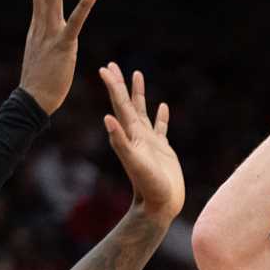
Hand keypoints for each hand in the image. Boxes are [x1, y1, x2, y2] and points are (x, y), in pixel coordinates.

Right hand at [18, 0, 98, 114]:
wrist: (33, 100)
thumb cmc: (38, 81)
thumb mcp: (39, 52)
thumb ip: (42, 37)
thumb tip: (43, 29)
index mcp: (37, 26)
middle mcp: (41, 25)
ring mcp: (51, 34)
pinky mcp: (64, 45)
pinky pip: (76, 22)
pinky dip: (85, 4)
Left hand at [97, 64, 185, 224]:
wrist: (160, 205)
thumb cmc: (148, 186)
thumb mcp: (134, 162)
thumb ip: (120, 141)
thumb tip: (106, 118)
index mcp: (131, 134)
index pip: (120, 105)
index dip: (113, 86)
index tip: (105, 68)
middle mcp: (138, 135)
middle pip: (127, 103)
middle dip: (120, 84)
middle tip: (113, 65)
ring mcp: (150, 142)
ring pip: (143, 111)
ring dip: (139, 93)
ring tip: (137, 74)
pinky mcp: (163, 150)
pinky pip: (161, 127)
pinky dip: (161, 116)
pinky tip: (163, 106)